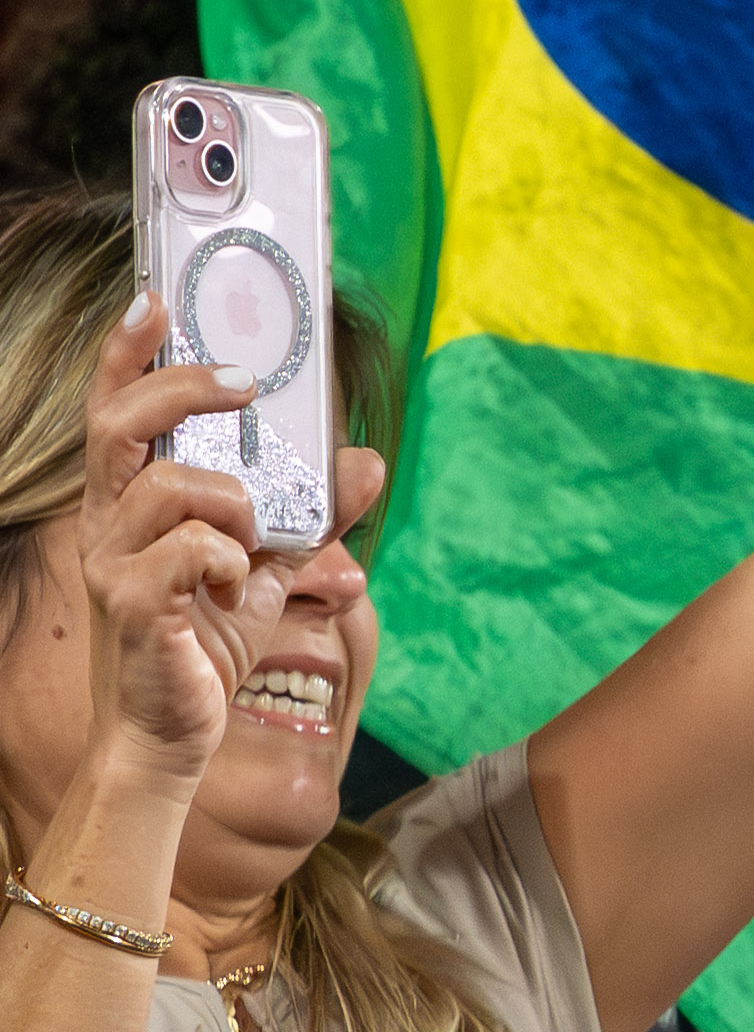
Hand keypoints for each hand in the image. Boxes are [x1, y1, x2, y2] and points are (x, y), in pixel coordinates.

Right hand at [75, 293, 382, 788]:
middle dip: (181, 388)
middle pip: (119, 424)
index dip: (126, 352)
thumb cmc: (209, 641)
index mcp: (132, 503)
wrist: (174, 735)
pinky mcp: (132, 608)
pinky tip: (236, 587)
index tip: (154, 297)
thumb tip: (368, 462)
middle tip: (244, 385)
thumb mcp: (275, 568)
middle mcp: (108, 524)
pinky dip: (230, 558)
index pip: (112, 410)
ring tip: (254, 543)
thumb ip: (316, 514)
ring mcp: (111, 565)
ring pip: (170, 488)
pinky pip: (187, 552)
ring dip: (236, 503)